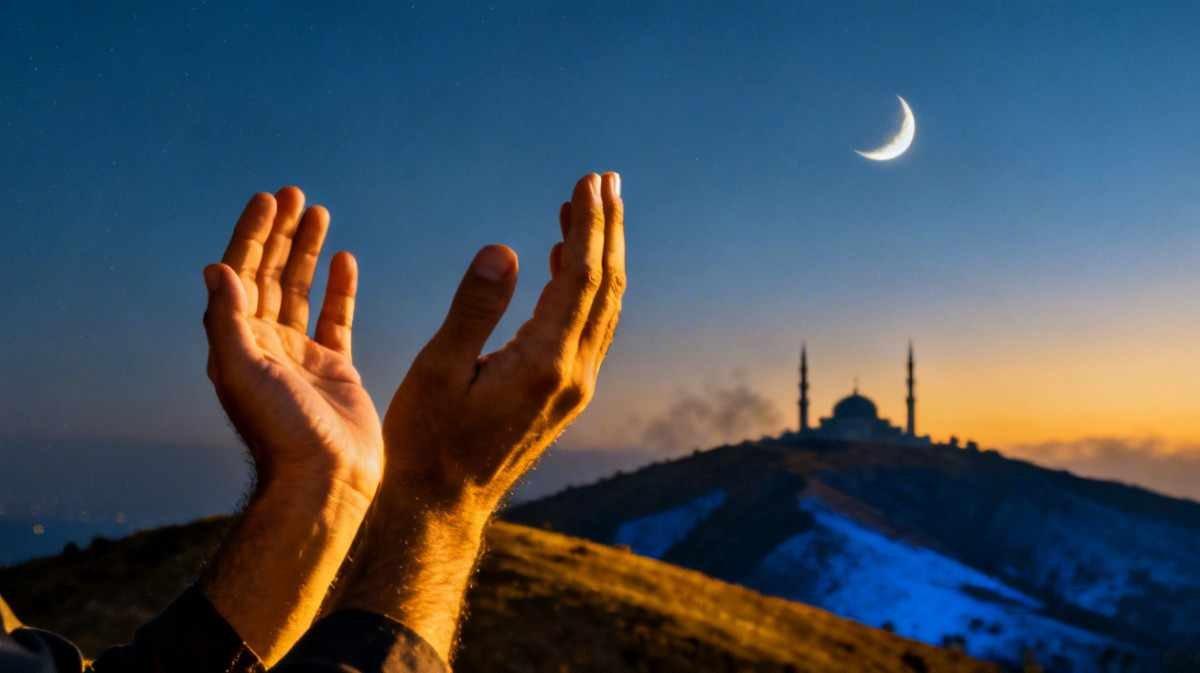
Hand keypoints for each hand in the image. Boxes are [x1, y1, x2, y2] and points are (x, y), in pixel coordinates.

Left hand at [203, 187, 382, 497]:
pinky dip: (339, 288)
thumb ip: (228, 320)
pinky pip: (336, 318)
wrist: (325, 481)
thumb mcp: (243, 372)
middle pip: (270, 275)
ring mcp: (302, 356)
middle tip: (295, 194)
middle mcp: (266, 345)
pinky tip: (345, 260)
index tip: (268, 199)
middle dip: (281, 233)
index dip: (252, 235)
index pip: (242, 274)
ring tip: (319, 212)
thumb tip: (216, 267)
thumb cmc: (281, 432)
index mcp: (238, 343)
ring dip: (308, 251)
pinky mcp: (336, 369)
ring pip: (301, 290)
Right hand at [381, 172, 623, 510]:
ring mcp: (573, 388)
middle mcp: (572, 375)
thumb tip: (505, 247)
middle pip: (605, 287)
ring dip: (601, 255)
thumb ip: (474, 308)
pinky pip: (587, 327)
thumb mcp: (437, 371)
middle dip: (607, 229)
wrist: (439, 509)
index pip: (581, 278)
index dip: (587, 224)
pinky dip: (584, 286)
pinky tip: (565, 262)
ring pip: (602, 307)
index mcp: (544, 364)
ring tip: (593, 207)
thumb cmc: (426, 442)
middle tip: (607, 179)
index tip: (588, 180)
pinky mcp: (563, 394)